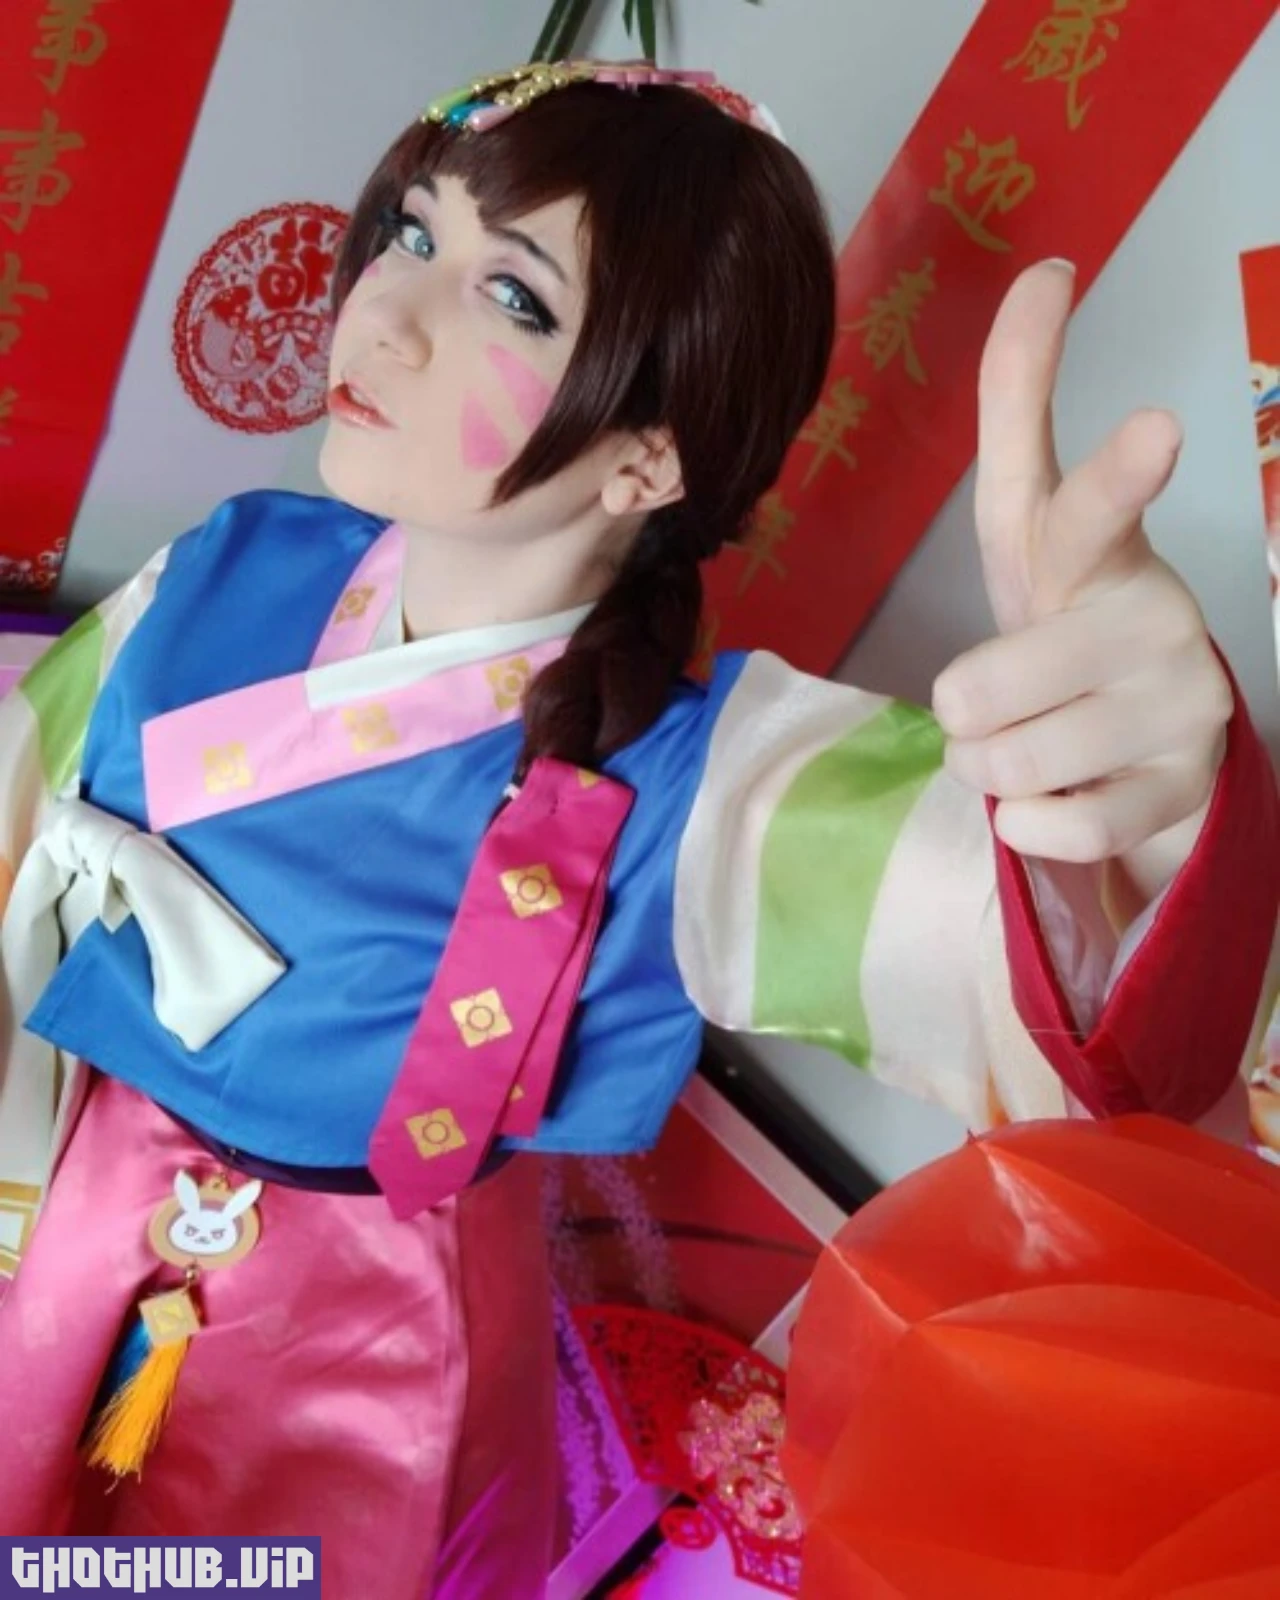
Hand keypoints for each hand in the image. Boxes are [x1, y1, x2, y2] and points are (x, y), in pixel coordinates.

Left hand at [932, 260, 1231, 883]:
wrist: (1132, 738)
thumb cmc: (1062, 614)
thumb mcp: (1026, 523)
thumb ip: (1020, 402)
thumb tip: (1048, 267)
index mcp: (1099, 549)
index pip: (1091, 510)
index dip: (1115, 474)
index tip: (1157, 428)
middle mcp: (1156, 615)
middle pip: (987, 686)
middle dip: (963, 709)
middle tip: (995, 700)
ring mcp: (1181, 704)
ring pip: (1009, 764)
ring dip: (989, 767)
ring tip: (1029, 744)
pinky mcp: (1185, 788)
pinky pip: (1058, 826)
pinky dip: (1028, 824)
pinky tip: (1055, 797)